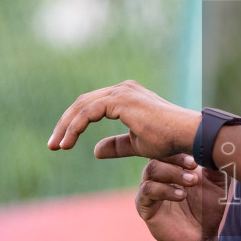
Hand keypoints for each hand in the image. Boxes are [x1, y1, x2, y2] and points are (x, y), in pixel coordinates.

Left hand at [48, 80, 199, 160]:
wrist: (187, 135)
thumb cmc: (169, 140)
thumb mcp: (137, 145)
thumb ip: (117, 145)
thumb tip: (95, 151)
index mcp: (125, 96)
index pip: (90, 106)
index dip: (73, 124)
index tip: (62, 144)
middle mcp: (122, 89)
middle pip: (82, 103)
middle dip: (64, 125)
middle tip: (52, 146)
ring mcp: (121, 92)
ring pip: (82, 106)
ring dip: (66, 127)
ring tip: (56, 147)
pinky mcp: (120, 100)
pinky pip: (88, 112)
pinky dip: (75, 127)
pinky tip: (67, 143)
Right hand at [136, 154, 229, 240]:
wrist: (201, 237)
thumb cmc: (207, 208)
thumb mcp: (217, 184)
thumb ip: (216, 166)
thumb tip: (217, 144)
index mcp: (172, 166)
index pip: (169, 147)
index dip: (181, 148)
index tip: (197, 157)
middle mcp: (157, 175)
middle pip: (157, 154)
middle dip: (176, 159)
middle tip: (194, 166)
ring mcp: (148, 190)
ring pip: (151, 171)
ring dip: (172, 174)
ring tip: (191, 183)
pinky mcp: (144, 207)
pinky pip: (147, 192)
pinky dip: (165, 190)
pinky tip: (181, 195)